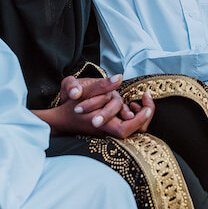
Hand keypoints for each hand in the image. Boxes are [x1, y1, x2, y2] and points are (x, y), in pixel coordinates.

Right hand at [38, 75, 153, 138]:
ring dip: (138, 114)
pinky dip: (132, 115)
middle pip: (135, 130)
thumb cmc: (70, 107)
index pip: (127, 129)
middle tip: (146, 99)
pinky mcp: (111, 128)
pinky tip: (130, 105)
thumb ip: (101, 85)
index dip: (140, 117)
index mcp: (103, 126)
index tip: (145, 101)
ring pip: (133, 128)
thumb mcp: (84, 92)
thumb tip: (119, 77)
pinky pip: (127, 125)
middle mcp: (109, 131)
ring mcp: (111, 131)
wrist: (61, 120)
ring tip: (137, 101)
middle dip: (144, 115)